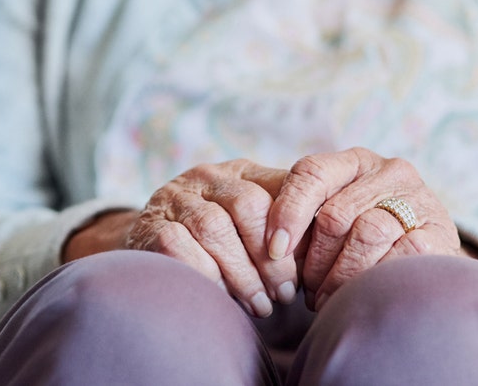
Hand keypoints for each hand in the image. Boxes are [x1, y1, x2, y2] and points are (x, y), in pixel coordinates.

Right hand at [122, 159, 296, 317]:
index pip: (279, 187)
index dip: (296, 229)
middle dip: (270, 256)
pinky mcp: (151, 227)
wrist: (152, 243)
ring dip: (242, 274)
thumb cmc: (218, 240)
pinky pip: (180, 248)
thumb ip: (285, 226)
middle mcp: (207, 177)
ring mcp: (175, 199)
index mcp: (240, 172)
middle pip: (247, 205)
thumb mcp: (251, 222)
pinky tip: (223, 300)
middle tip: (284, 295)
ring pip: (215, 228)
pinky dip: (208, 277)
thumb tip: (326, 252)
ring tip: (261, 306)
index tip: (305, 273)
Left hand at [266, 147, 464, 310]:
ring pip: (365, 234)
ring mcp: (418, 199)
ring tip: (326, 299)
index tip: (274, 250)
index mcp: (356, 162)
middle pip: (334, 214)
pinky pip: (397, 256)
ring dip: (339, 276)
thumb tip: (271, 246)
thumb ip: (306, 221)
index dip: (287, 212)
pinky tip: (360, 294)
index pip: (311, 172)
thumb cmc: (366, 242)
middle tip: (306, 290)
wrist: (429, 265)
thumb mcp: (336, 218)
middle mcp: (389, 172)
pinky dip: (371, 279)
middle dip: (313, 260)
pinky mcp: (438, 232)